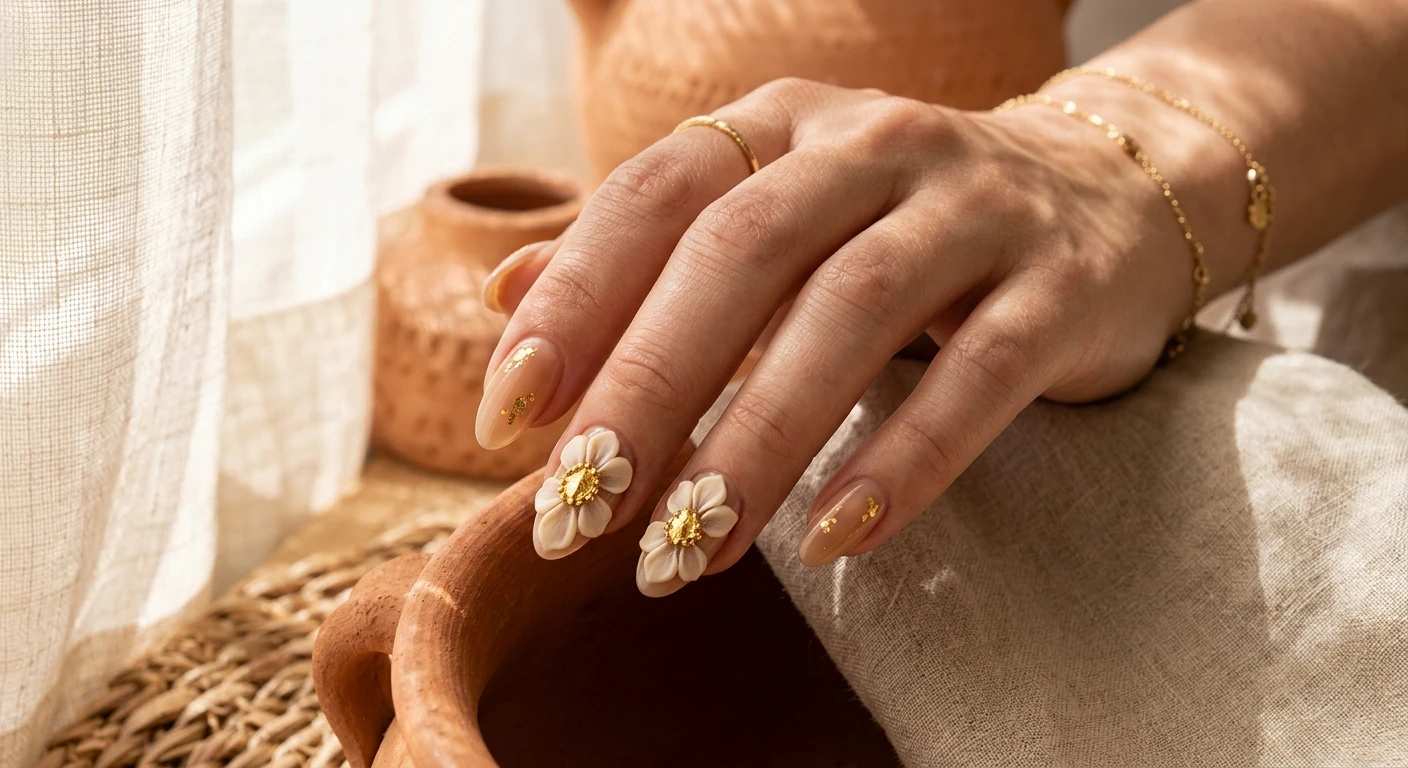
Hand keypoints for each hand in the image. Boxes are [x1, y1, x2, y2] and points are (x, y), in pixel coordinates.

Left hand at [475, 77, 1191, 594]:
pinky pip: (979, 374)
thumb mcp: (769, 216)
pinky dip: (904, 457)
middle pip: (741, 253)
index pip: (653, 196)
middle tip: (587, 506)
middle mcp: (872, 144)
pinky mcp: (1059, 285)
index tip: (510, 416)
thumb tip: (503, 296)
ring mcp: (974, 207)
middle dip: (651, 386)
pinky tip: (837, 536)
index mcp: (782, 125)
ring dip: (758, 439)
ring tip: (691, 548)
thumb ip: (645, 254)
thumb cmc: (897, 228)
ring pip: (851, 312)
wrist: (1102, 197)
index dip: (574, 301)